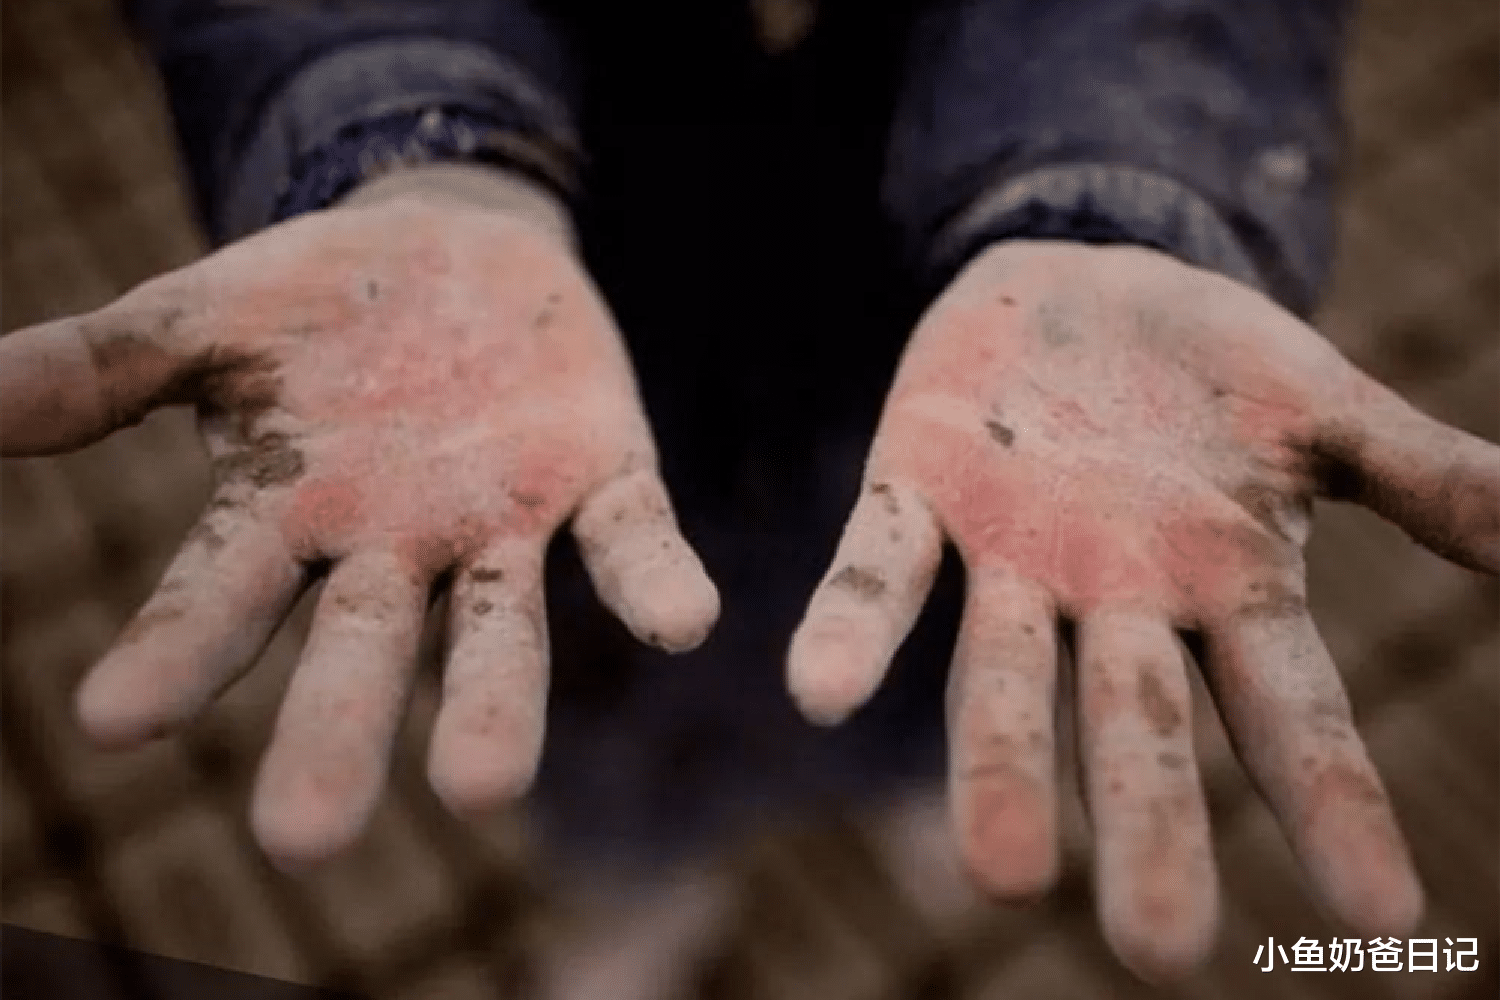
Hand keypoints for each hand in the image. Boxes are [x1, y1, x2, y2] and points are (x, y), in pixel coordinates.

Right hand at [0, 164, 718, 868]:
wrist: (457, 248)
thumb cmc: (317, 306)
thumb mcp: (207, 321)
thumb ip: (103, 365)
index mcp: (289, 514)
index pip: (221, 596)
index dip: (176, 650)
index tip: (116, 716)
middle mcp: (396, 545)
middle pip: (359, 650)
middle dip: (334, 733)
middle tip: (302, 840)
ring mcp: (503, 522)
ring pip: (499, 629)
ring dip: (493, 704)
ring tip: (482, 786)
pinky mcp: (602, 474)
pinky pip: (632, 539)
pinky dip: (653, 583)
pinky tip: (684, 625)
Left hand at [787, 240, 1497, 978]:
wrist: (1087, 275)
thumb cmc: (1212, 368)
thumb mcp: (1322, 408)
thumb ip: (1422, 476)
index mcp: (1222, 588)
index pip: (1289, 713)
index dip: (1334, 803)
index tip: (1387, 915)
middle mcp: (1113, 599)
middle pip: (1135, 728)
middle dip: (1147, 825)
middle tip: (1156, 947)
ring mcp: (1010, 557)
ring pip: (1001, 677)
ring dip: (996, 764)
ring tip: (998, 873)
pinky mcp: (919, 491)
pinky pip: (880, 569)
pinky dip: (852, 629)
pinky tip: (820, 692)